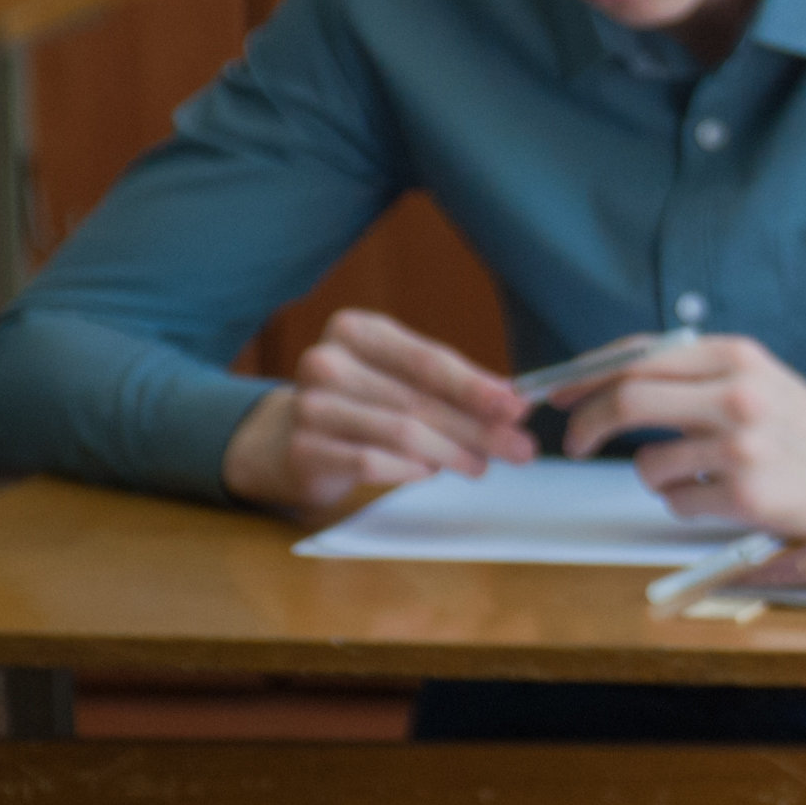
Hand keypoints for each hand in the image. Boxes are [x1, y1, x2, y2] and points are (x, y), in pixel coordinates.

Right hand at [220, 309, 533, 512]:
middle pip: (419, 400)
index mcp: (356, 331)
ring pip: (400, 432)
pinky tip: (430, 473)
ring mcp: (309, 406)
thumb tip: (514, 404)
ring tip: (481, 466)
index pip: (428, 359)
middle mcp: (326, 361)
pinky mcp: (303, 449)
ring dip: (452, 452)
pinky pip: (370, 462)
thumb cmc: (363, 403)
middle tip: (519, 448)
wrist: (286, 439)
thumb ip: (454, 387)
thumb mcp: (403, 380)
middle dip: (478, 428)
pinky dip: (408, 470)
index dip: (476, 386)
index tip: (519, 407)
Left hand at [560, 335, 805, 536]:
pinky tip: (722, 496)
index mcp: (737, 357)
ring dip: (655, 474)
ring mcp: (741, 447)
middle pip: (626, 400)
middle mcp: (738, 395)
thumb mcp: (755, 379)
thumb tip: (610, 376)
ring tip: (697, 474)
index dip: (588, 375)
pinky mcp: (745, 496)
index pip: (639, 357)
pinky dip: (684, 503)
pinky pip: (675, 502)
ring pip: (646, 463)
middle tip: (576, 443)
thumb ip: (692, 373)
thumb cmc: (801, 429)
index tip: (560, 393)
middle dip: (586, 423)